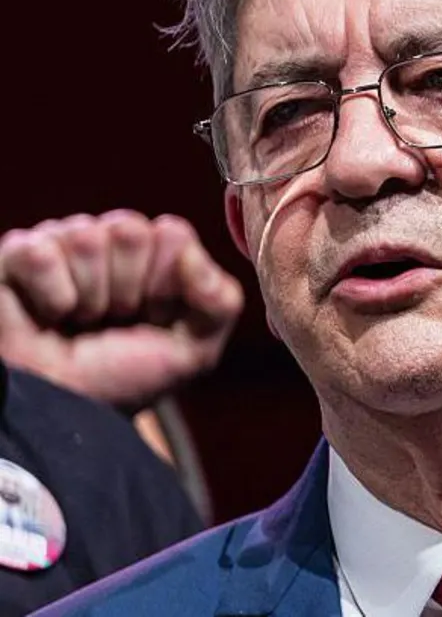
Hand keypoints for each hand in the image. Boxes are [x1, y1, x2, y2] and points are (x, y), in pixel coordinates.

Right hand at [0, 211, 241, 409]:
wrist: (69, 413)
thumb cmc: (127, 378)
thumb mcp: (195, 351)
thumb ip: (220, 301)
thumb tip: (188, 249)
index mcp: (156, 253)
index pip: (171, 233)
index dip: (165, 284)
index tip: (154, 317)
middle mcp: (109, 239)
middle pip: (129, 229)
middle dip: (126, 290)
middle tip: (112, 321)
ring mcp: (62, 242)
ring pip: (86, 238)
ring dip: (88, 298)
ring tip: (79, 322)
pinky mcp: (16, 254)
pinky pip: (39, 253)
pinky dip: (49, 296)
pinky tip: (47, 315)